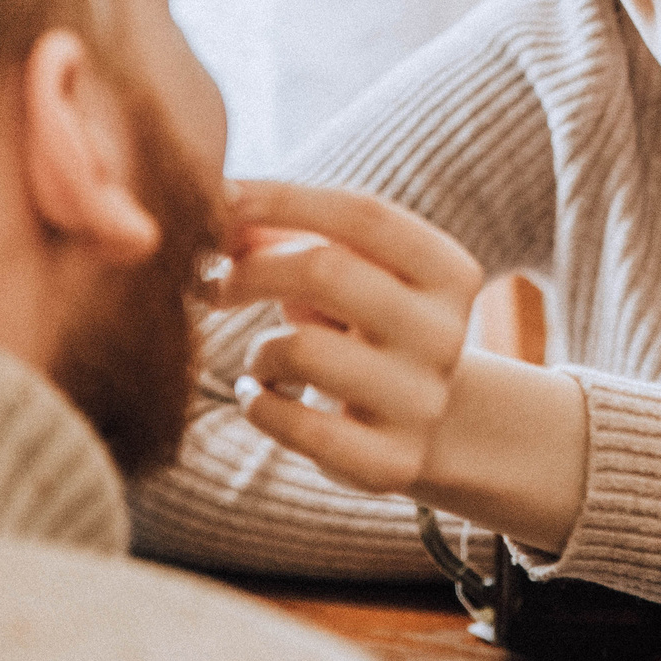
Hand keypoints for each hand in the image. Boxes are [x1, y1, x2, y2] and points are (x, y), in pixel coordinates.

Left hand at [208, 181, 483, 496]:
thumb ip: (286, 236)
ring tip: (262, 360)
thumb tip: (218, 209)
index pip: (363, 214)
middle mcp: (447, 333)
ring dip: (259, 351)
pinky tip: (259, 398)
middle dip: (250, 272)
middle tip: (212, 286)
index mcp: (448, 271)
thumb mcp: (345, 272)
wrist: (423, 424)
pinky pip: (297, 426)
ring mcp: (423, 401)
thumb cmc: (364, 327)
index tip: (217, 199)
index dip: (282, 199)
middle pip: (326, 270)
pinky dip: (260, 406)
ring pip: (303, 350)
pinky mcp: (393, 461)